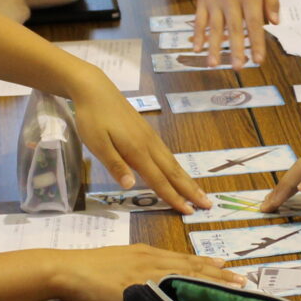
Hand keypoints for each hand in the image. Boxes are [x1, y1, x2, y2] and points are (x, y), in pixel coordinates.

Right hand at [48, 245, 243, 300]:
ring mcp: (144, 272)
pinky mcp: (136, 286)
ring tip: (235, 287)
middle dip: (219, 275)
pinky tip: (203, 297)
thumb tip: (155, 283)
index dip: (208, 266)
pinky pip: (168, 289)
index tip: (229, 269)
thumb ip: (138, 272)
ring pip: (186, 275)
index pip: (184, 259)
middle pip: (191, 266)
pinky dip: (188, 291)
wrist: (65, 269)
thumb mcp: (119, 266)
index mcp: (147, 254)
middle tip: (244, 280)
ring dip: (212, 282)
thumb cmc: (86, 269)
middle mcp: (150, 259)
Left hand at [68, 74, 210, 211]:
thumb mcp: (97, 144)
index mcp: (137, 151)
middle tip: (208, 204)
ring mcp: (150, 138)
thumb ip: (115, 165)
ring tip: (199, 191)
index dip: (173, 197)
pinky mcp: (147, 132)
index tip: (189, 211)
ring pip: (172, 163)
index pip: (159, 180)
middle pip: (173, 172)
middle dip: (191, 190)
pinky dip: (177, 167)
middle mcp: (149, 145)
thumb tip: (131, 186)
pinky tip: (178, 171)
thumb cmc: (93, 118)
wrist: (95, 89)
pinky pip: (167, 154)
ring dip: (187, 179)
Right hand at [193, 0, 278, 68]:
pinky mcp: (203, 1)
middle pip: (234, 28)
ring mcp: (215, 1)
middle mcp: (232, 0)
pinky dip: (197, 35)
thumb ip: (272, 1)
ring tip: (213, 64)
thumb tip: (275, 23)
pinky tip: (197, 49)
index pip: (254, 23)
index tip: (259, 60)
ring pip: (214, 27)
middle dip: (236, 49)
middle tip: (238, 67)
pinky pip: (199, 20)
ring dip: (214, 47)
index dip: (256, 43)